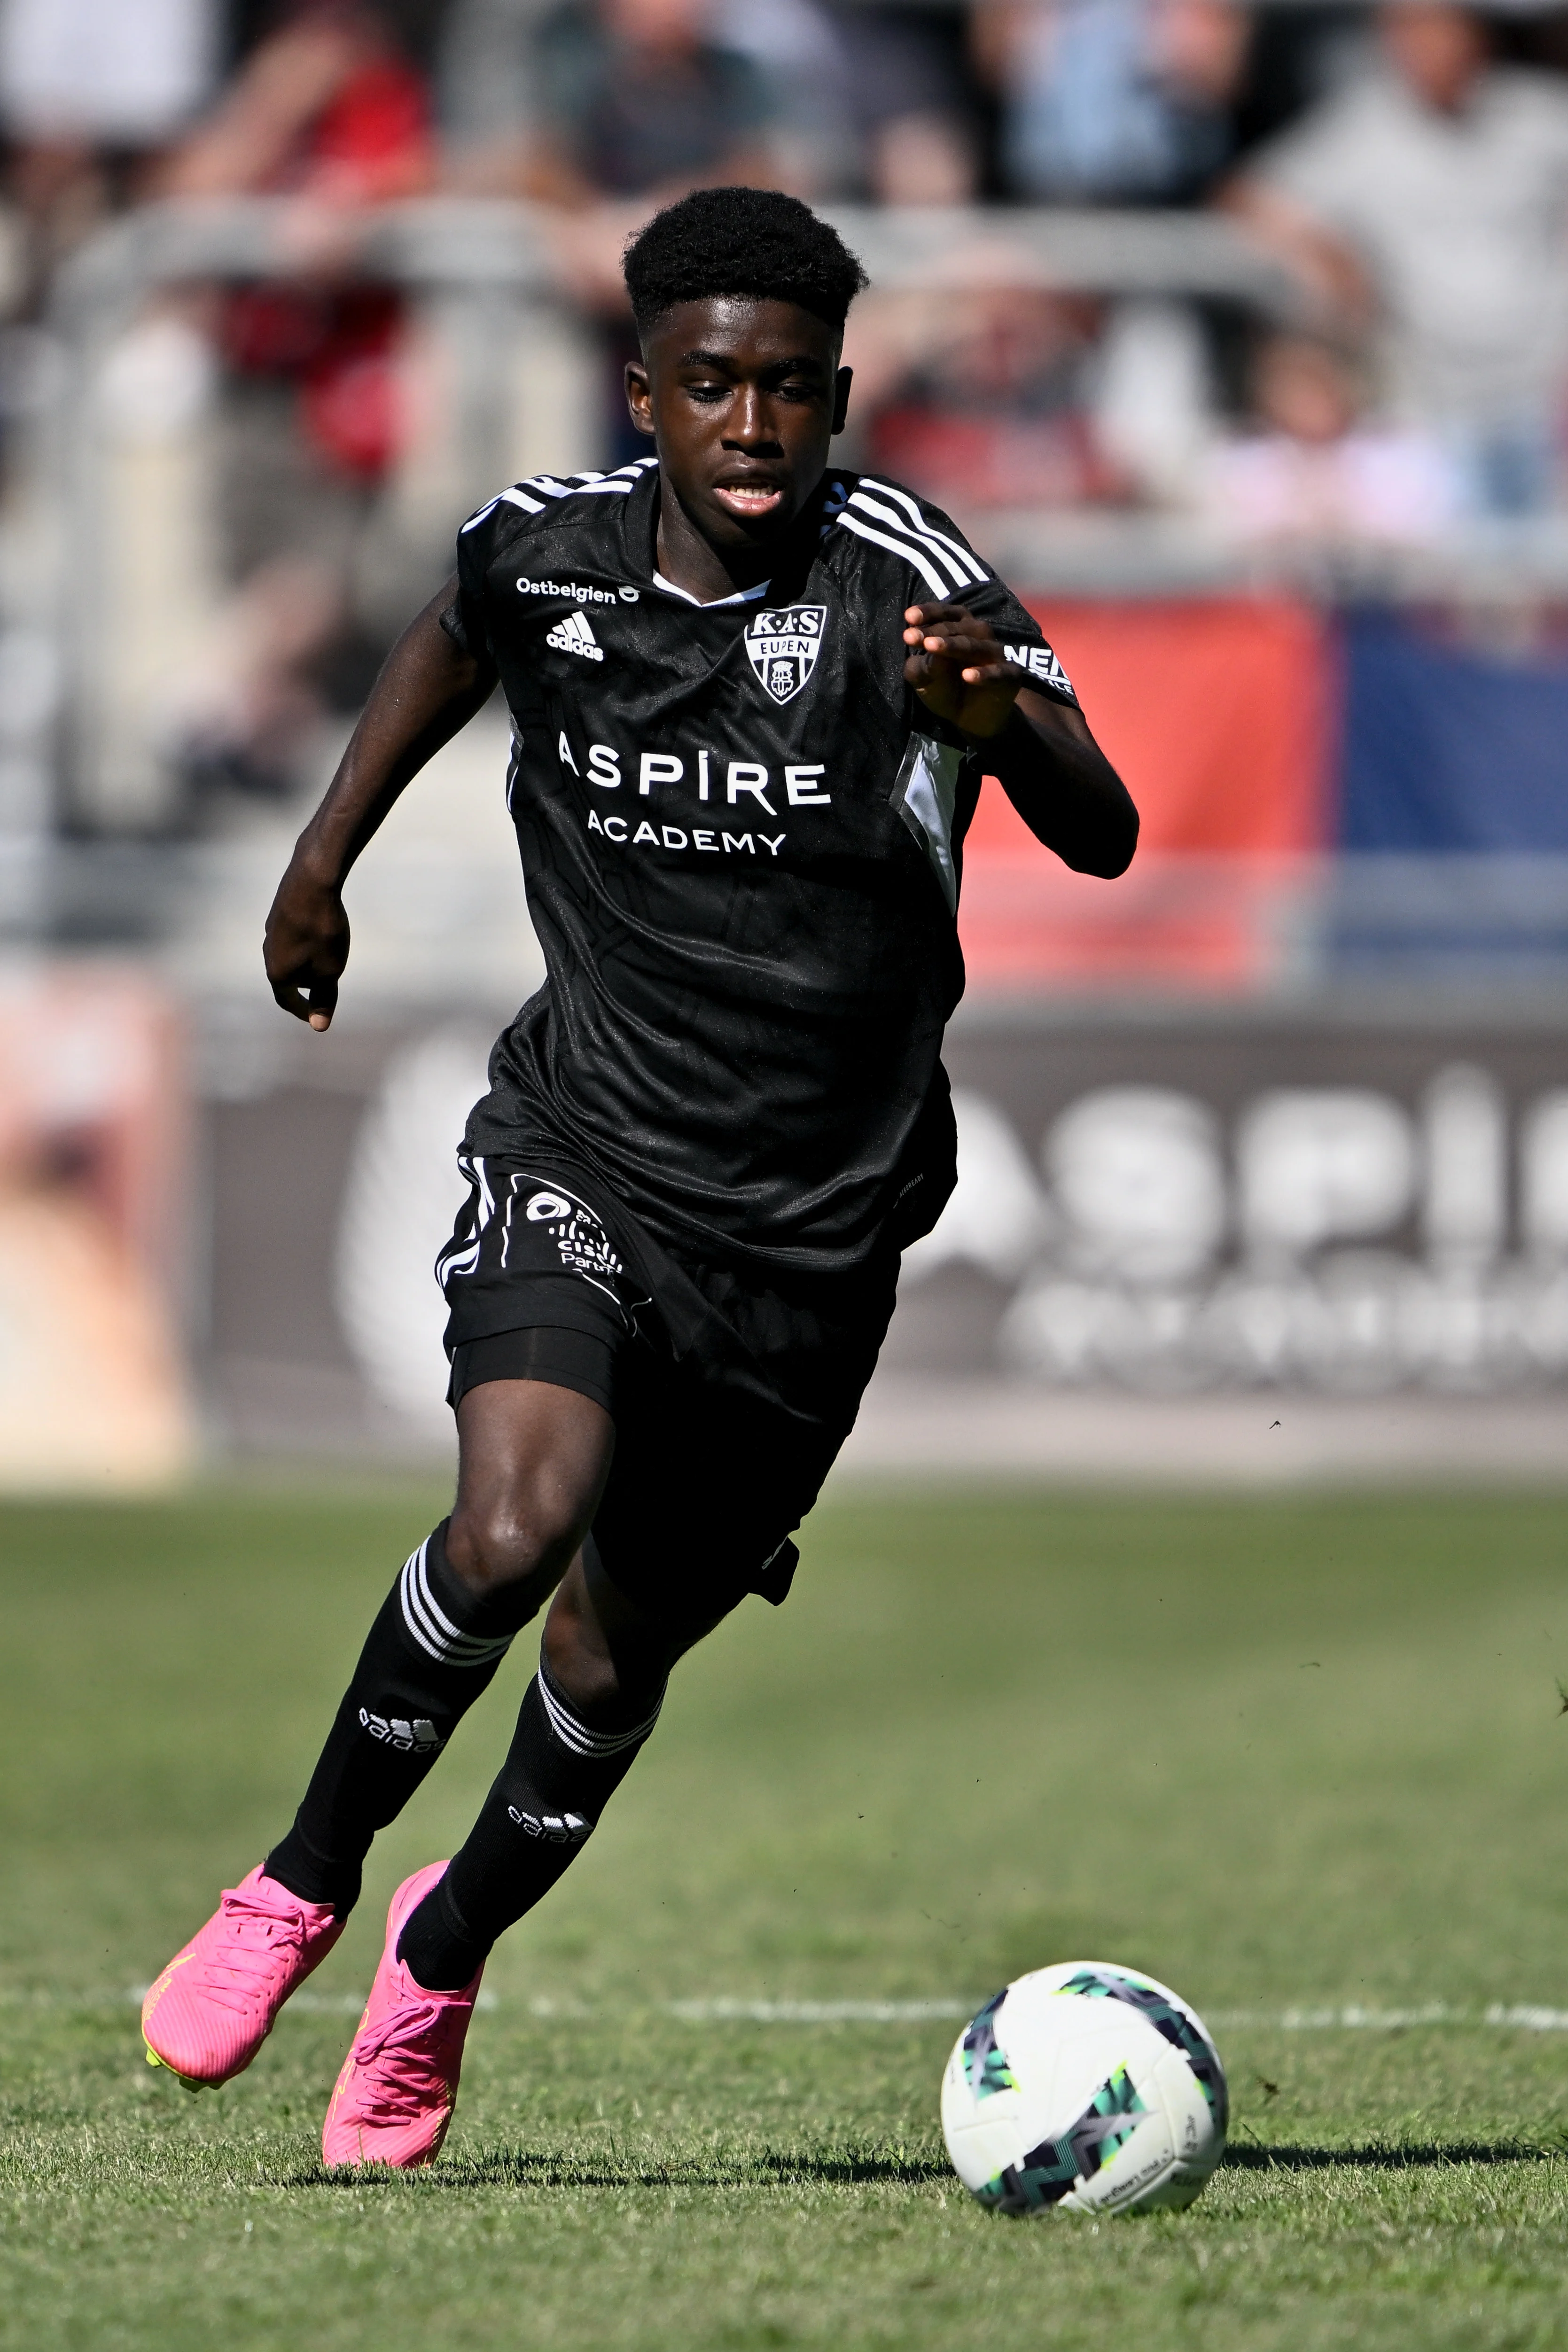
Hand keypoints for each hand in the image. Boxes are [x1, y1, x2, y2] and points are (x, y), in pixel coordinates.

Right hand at [264, 854, 348, 1029]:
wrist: (311, 880)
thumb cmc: (323, 930)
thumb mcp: (330, 970)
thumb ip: (325, 998)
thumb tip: (319, 1027)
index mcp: (277, 973)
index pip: (288, 1001)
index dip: (304, 1011)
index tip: (317, 1017)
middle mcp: (268, 952)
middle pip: (287, 979)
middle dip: (305, 988)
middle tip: (324, 992)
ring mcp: (272, 931)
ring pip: (289, 955)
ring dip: (305, 963)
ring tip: (326, 961)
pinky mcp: (280, 913)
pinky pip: (293, 936)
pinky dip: (307, 942)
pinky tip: (320, 933)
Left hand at [902, 603, 1022, 739]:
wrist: (973, 720)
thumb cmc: (947, 688)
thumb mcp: (925, 679)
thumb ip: (919, 667)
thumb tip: (924, 655)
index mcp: (959, 627)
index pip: (945, 614)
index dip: (928, 613)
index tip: (908, 617)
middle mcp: (979, 634)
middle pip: (956, 628)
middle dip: (932, 631)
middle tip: (910, 636)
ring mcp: (995, 653)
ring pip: (974, 646)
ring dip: (953, 645)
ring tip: (932, 647)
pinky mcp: (1009, 675)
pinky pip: (997, 672)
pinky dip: (983, 674)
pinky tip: (968, 676)